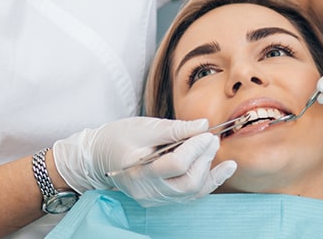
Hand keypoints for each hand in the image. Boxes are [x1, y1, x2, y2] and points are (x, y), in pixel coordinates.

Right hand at [53, 116, 236, 206]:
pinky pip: (190, 194)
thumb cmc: (118, 137)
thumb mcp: (144, 127)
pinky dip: (209, 181)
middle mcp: (148, 191)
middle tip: (212, 139)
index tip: (206, 132)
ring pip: (192, 191)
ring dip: (209, 170)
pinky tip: (224, 168)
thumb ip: (175, 128)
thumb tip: (204, 125)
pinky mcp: (162, 198)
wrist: (98, 157)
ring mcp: (155, 198)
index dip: (195, 148)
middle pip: (187, 182)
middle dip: (204, 159)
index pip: (176, 165)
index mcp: (139, 171)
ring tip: (214, 148)